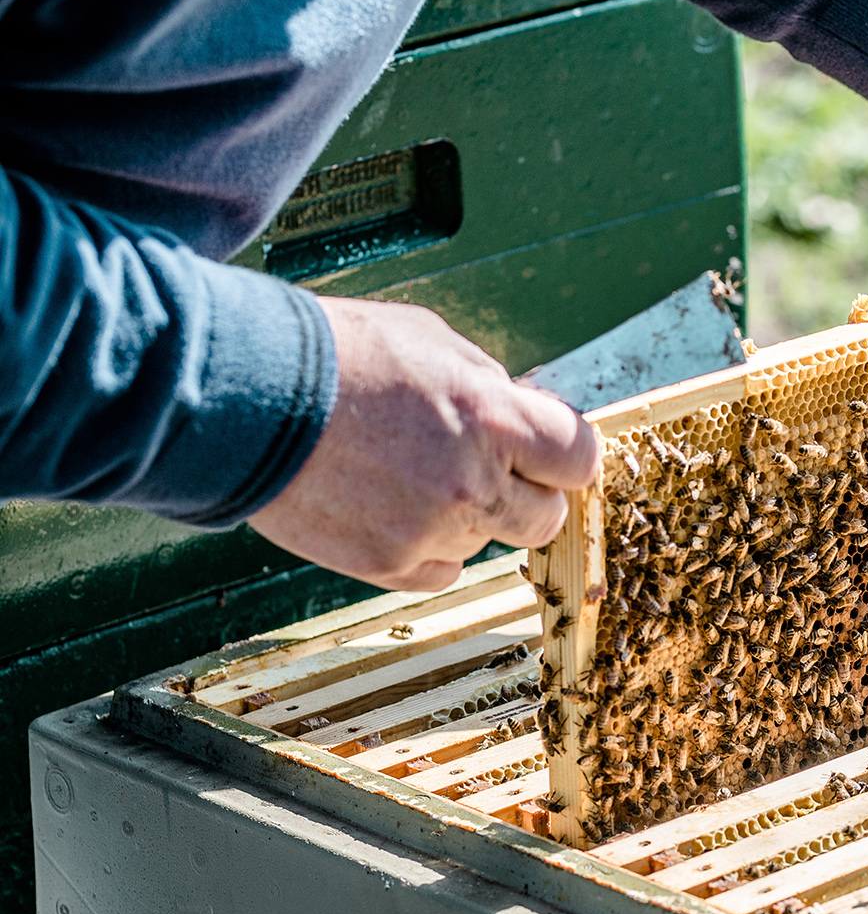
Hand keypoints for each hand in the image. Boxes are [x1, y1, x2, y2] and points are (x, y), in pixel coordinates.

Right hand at [249, 297, 598, 590]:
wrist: (242, 395)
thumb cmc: (337, 355)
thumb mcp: (433, 342)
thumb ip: (491, 386)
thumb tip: (526, 412)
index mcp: (492, 418)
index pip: (579, 460)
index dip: (563, 456)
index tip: (547, 454)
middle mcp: (471, 483)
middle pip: (545, 518)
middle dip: (525, 493)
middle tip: (485, 468)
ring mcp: (430, 532)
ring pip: (485, 542)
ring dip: (463, 516)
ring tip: (405, 471)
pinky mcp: (388, 567)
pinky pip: (440, 571)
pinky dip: (425, 547)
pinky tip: (387, 505)